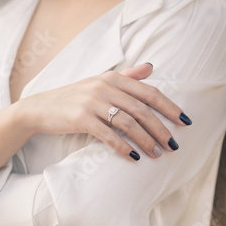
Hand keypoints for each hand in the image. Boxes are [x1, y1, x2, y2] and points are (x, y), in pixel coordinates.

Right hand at [17, 63, 191, 160]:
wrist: (40, 107)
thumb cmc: (75, 96)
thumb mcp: (100, 81)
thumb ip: (127, 75)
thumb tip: (151, 67)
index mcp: (113, 78)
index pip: (149, 92)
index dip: (169, 107)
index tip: (185, 121)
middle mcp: (105, 87)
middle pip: (142, 109)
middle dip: (161, 129)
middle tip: (173, 145)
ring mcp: (92, 103)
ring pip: (128, 123)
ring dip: (146, 141)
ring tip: (157, 154)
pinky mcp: (81, 119)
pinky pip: (108, 135)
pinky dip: (123, 147)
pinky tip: (134, 158)